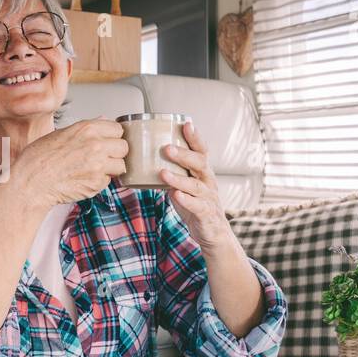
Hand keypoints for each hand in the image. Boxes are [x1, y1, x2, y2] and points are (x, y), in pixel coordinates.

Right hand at [5, 118, 127, 208]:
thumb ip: (86, 128)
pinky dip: (100, 182)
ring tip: (94, 169)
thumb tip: (103, 120)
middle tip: (103, 157)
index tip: (108, 141)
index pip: (118, 129)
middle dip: (115, 153)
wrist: (31, 182)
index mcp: (87, 129)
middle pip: (124, 147)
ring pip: (121, 166)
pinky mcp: (96, 183)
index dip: (113, 137)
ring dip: (111, 169)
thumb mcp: (61, 133)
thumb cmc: (38, 158)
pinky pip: (108, 181)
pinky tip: (84, 179)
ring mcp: (98, 165)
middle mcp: (96, 145)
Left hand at [159, 121, 234, 249]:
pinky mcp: (206, 214)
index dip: (195, 137)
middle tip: (166, 148)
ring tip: (163, 172)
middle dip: (184, 154)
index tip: (186, 123)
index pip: (201, 151)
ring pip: (196, 185)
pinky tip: (175, 195)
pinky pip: (197, 206)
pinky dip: (186, 200)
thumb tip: (145, 158)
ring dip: (179, 178)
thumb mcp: (184, 184)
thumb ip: (172, 171)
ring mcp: (208, 198)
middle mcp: (208, 181)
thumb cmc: (195, 204)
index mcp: (203, 172)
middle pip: (200, 164)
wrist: (213, 233)